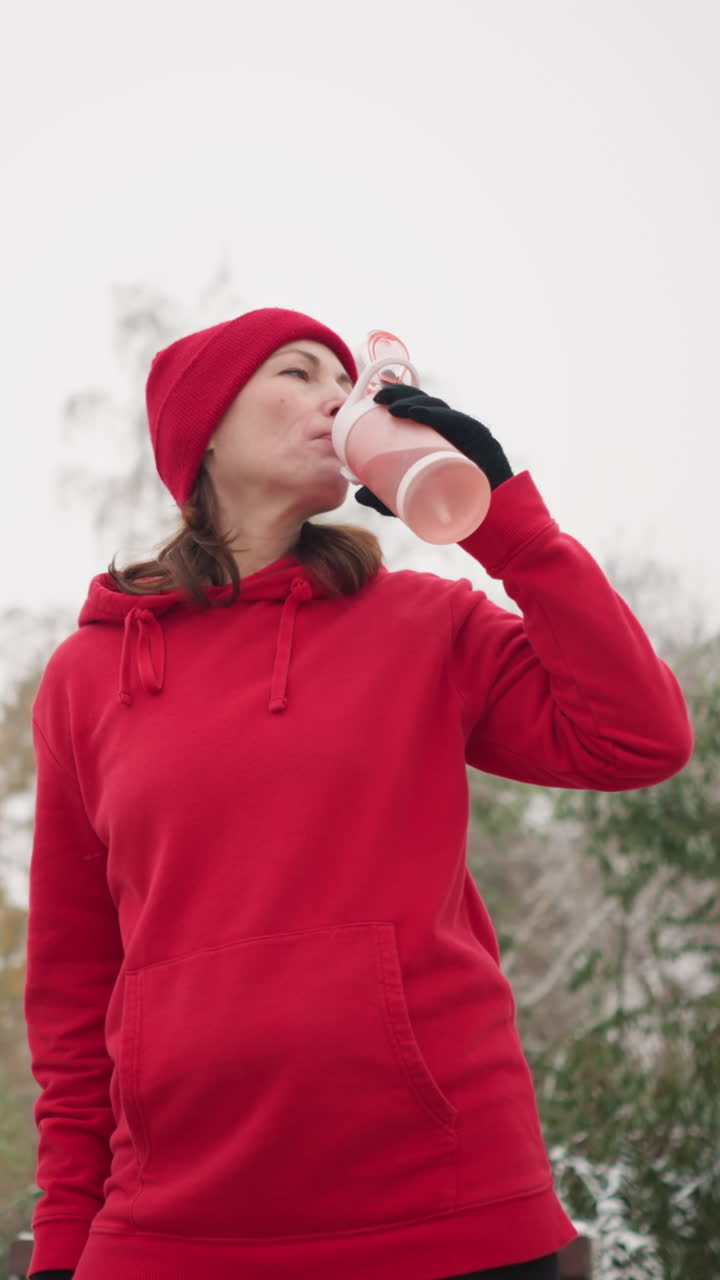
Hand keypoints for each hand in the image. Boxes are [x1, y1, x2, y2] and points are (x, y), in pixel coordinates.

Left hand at [354, 384, 512, 517]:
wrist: (488, 519)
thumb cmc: (452, 505)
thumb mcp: (410, 501)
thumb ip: (385, 498)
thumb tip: (356, 496)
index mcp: (437, 435)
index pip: (416, 407)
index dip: (396, 396)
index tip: (371, 397)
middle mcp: (451, 429)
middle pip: (424, 402)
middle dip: (399, 393)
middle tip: (375, 398)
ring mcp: (466, 432)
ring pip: (438, 408)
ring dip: (413, 402)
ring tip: (391, 408)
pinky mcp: (480, 438)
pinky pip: (456, 421)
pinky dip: (435, 415)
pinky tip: (416, 413)